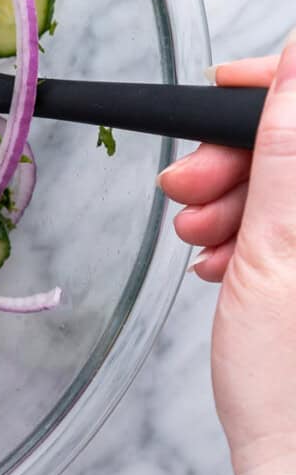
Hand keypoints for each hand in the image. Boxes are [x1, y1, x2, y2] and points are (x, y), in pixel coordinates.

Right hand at [159, 35, 295, 474]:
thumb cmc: (287, 385)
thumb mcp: (277, 253)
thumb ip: (288, 153)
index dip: (271, 89)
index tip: (221, 91)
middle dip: (237, 155)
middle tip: (189, 188)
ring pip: (285, 185)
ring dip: (233, 197)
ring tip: (200, 237)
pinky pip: (285, 222)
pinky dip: (245, 229)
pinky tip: (220, 255)